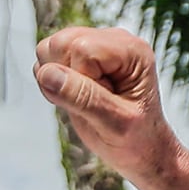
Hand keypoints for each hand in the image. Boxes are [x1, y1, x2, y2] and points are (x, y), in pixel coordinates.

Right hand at [35, 26, 181, 183]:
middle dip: (65, 77)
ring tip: (84, 102)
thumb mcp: (114, 124)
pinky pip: (48, 56)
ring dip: (57, 79)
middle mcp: (116, 40)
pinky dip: (54, 80)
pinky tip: (77, 96)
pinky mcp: (83, 53)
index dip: (79, 80)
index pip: (81, 49)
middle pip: (61, 42)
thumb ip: (83, 97)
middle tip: (90, 104)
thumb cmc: (135, 139)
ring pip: (50, 46)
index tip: (100, 104)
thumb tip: (47, 73)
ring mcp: (98, 43)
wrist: (142, 149)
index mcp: (132, 51)